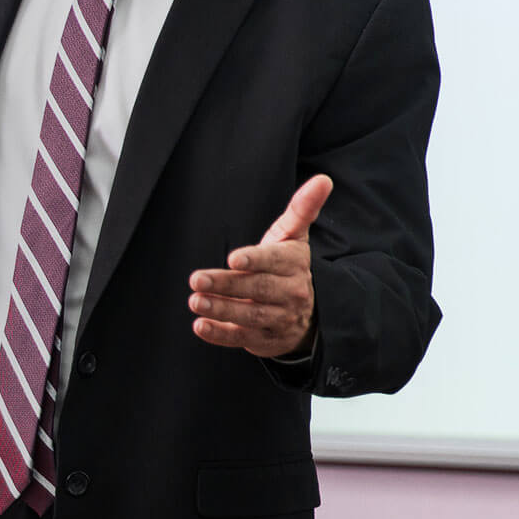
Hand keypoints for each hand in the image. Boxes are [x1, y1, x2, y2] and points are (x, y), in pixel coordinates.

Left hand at [188, 174, 329, 358]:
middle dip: (227, 284)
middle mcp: (290, 292)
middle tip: (196, 279)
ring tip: (195, 301)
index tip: (233, 258)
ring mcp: (278, 318)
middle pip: (258, 288)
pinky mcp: (264, 339)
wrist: (307, 314)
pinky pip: (241, 337)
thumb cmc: (288, 266)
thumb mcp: (294, 237)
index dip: (254, 260)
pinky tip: (200, 326)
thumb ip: (302, 209)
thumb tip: (323, 179)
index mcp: (294, 264)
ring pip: (249, 314)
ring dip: (221, 309)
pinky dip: (220, 334)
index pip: (274, 261)